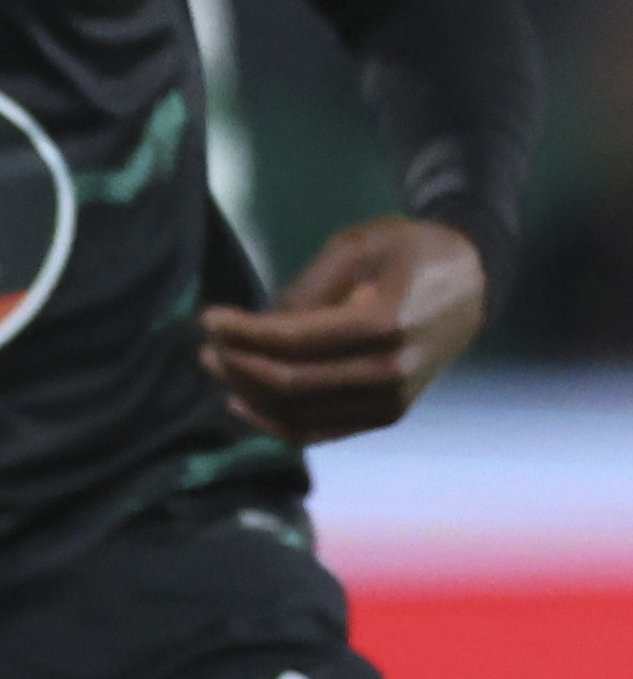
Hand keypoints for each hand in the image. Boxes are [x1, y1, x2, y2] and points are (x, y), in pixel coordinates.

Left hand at [203, 213, 486, 444]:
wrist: (472, 283)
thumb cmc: (410, 254)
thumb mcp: (358, 247)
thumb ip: (307, 288)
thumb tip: (260, 326)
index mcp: (387, 324)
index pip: (295, 342)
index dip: (244, 334)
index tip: (209, 319)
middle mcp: (391, 372)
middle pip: (292, 384)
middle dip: (239, 366)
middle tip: (206, 346)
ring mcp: (391, 401)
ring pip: (300, 414)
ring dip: (250, 394)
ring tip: (219, 366)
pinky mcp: (387, 415)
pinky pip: (320, 432)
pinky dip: (275, 424)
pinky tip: (242, 404)